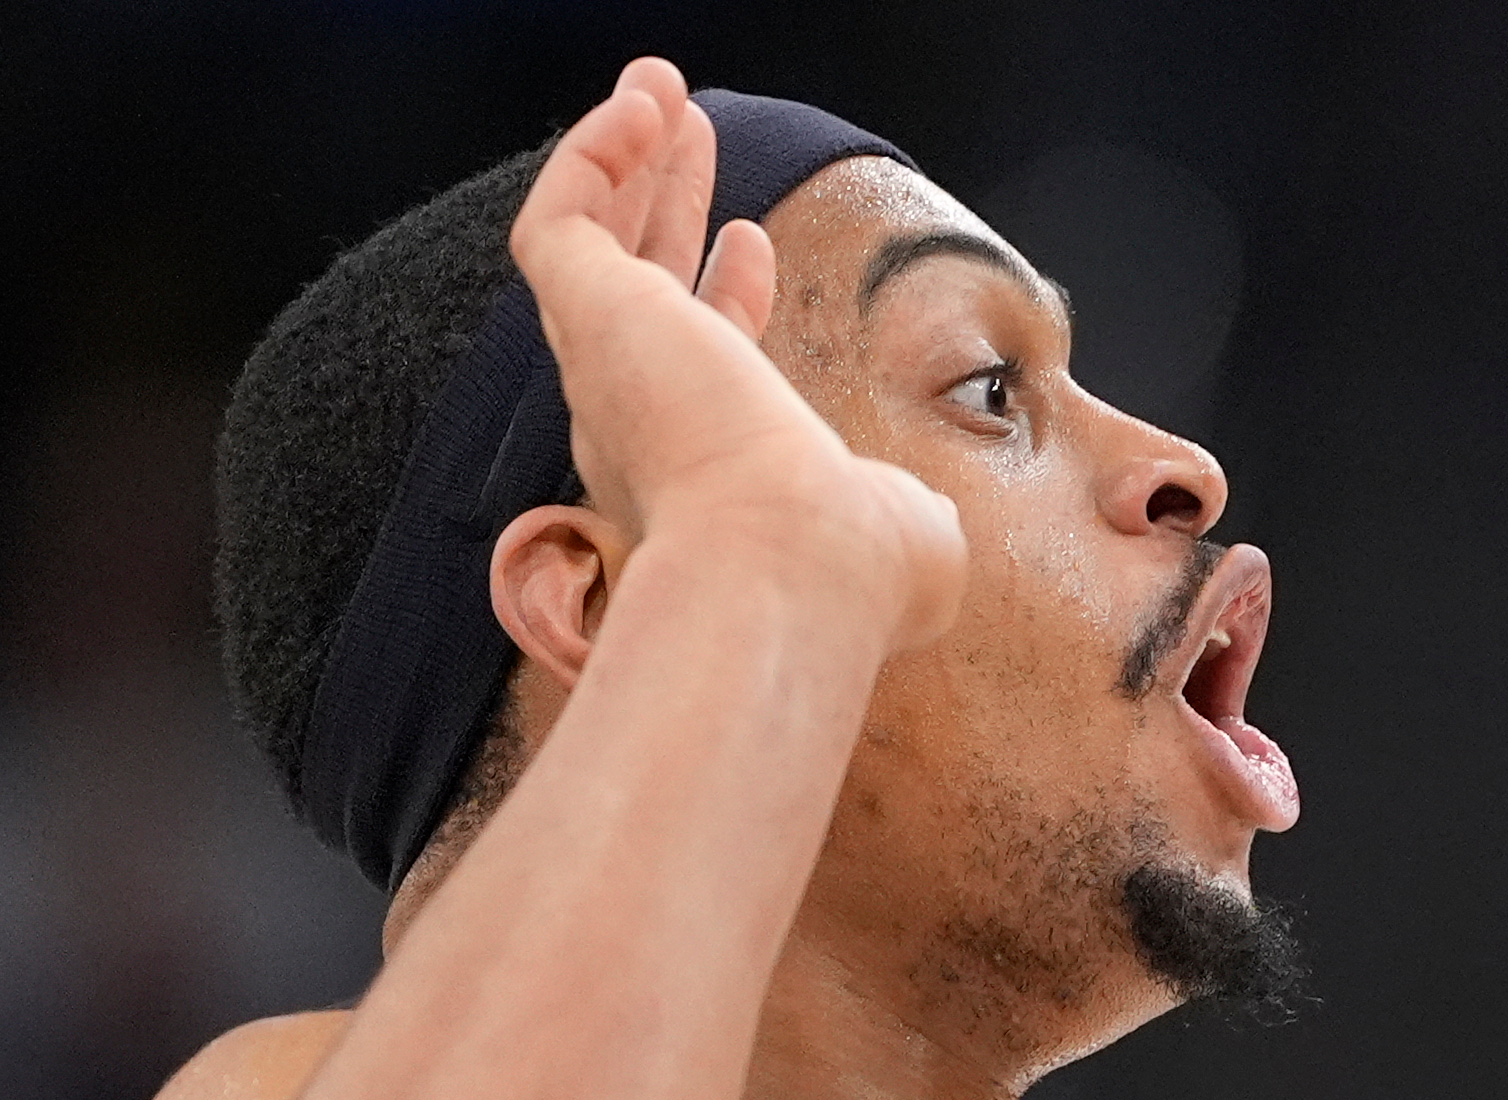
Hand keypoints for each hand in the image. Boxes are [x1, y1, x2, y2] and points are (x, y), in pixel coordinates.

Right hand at [509, 57, 965, 649]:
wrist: (796, 566)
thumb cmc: (853, 568)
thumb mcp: (893, 530)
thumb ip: (894, 509)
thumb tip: (909, 513)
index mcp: (705, 471)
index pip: (700, 366)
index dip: (724, 294)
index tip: (753, 238)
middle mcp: (639, 425)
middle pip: (641, 289)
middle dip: (664, 205)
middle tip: (689, 132)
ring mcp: (606, 370)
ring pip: (593, 247)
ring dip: (626, 160)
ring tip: (657, 85)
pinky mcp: (588, 317)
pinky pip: (559, 223)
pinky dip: (592, 157)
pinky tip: (641, 106)